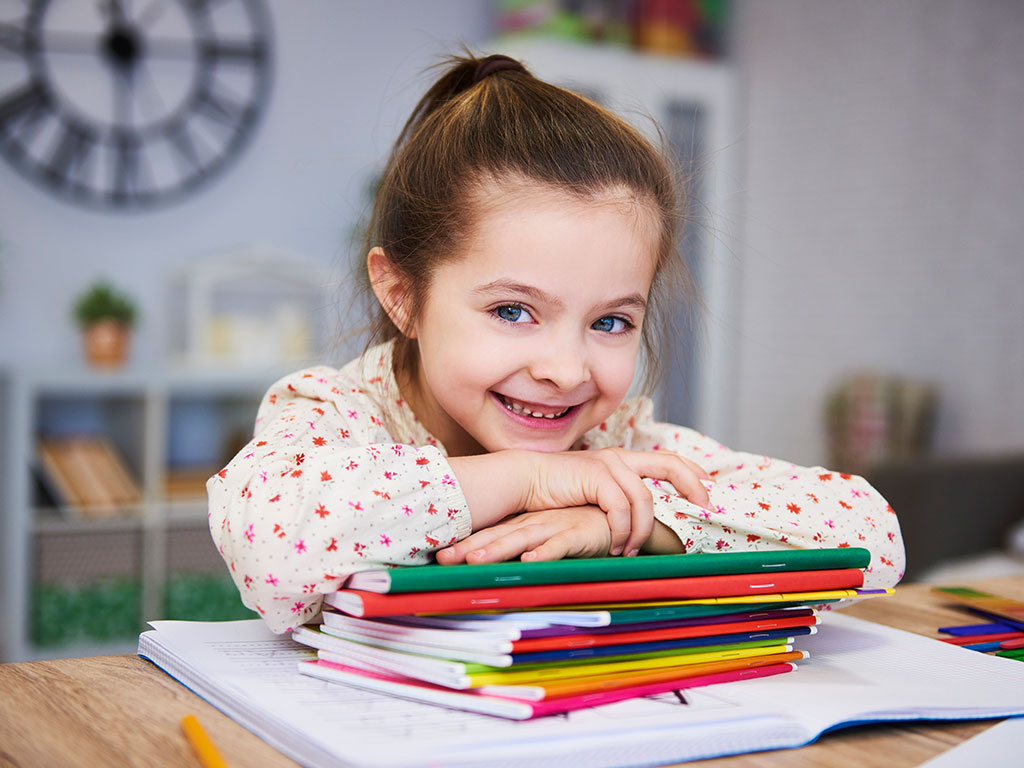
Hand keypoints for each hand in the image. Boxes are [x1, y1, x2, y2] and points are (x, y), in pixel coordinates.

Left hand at [436, 507, 611, 564]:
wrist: (621, 516)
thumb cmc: (583, 526)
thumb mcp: (549, 537)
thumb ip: (529, 547)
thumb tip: (503, 564)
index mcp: (526, 525)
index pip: (490, 534)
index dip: (465, 544)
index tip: (437, 556)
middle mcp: (535, 525)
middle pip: (497, 537)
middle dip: (469, 548)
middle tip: (442, 559)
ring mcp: (555, 527)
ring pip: (522, 540)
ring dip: (498, 550)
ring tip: (474, 561)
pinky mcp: (579, 534)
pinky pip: (560, 545)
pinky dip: (545, 553)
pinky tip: (529, 561)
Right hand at [520, 448, 711, 556]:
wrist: (525, 481)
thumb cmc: (558, 493)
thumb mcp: (595, 494)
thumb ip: (619, 501)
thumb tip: (645, 523)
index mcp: (624, 459)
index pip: (670, 459)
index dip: (694, 474)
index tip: (710, 494)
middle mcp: (620, 457)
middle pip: (671, 465)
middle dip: (693, 488)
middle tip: (707, 512)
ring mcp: (608, 464)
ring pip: (645, 499)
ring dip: (642, 530)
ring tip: (631, 550)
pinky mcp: (595, 475)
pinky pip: (621, 508)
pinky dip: (621, 531)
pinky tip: (614, 545)